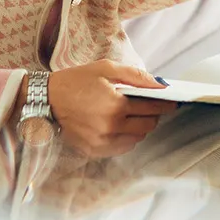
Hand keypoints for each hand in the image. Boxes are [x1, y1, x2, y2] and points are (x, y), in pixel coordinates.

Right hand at [45, 59, 176, 158]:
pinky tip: (120, 126)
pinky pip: (122, 148)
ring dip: (140, 127)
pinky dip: (127, 138)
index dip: (164, 104)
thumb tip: (160, 84)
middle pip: (147, 125)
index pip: (151, 107)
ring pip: (136, 138)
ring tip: (132, 115)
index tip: (172, 102)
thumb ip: (135, 76)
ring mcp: (102, 142)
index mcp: (116, 105)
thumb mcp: (106, 69)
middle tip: (150, 106)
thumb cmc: (76, 80)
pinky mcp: (95, 150)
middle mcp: (111, 127)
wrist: (47, 99)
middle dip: (153, 115)